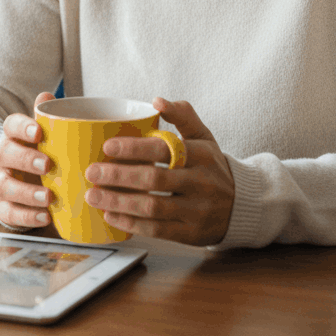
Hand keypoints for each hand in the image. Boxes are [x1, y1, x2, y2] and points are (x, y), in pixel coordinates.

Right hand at [0, 91, 56, 228]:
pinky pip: (9, 213)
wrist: (21, 183)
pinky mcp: (2, 207)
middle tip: (48, 165)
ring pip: (4, 186)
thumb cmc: (38, 154)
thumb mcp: (43, 137)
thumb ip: (48, 119)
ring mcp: (0, 183)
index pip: (11, 125)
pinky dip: (26, 216)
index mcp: (13, 137)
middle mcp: (2, 158)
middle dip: (25, 159)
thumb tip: (47, 96)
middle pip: (4, 153)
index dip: (22, 127)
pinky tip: (45, 216)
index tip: (38, 132)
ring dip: (25, 192)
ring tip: (48, 197)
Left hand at [84, 98, 234, 246]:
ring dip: (119, 202)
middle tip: (92, 171)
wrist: (243, 205)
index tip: (107, 146)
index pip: (164, 150)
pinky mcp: (191, 234)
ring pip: (153, 208)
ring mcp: (197, 211)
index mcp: (201, 155)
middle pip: (154, 180)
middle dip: (119, 176)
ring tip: (93, 195)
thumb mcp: (204, 136)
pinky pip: (157, 230)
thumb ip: (182, 114)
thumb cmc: (212, 165)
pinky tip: (110, 214)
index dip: (134, 148)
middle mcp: (201, 183)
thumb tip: (157, 101)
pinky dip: (131, 223)